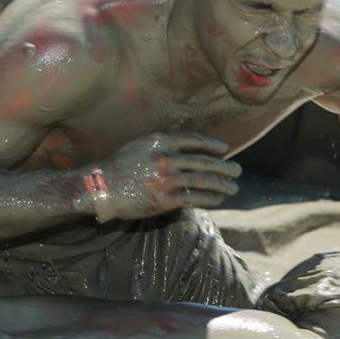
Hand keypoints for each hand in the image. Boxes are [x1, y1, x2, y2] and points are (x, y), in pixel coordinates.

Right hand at [83, 131, 240, 221]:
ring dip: (222, 185)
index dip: (212, 144)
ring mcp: (166, 179)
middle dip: (224, 167)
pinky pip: (194, 198)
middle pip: (204, 161)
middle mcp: (166, 157)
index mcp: (160, 140)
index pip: (194, 140)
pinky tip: (218, 199)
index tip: (225, 149)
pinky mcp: (165, 199)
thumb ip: (163, 144)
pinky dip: (210, 198)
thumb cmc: (120, 166)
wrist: (102, 187)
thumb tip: (190, 149)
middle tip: (237, 171)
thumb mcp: (140, 144)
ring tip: (233, 187)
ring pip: (203, 181)